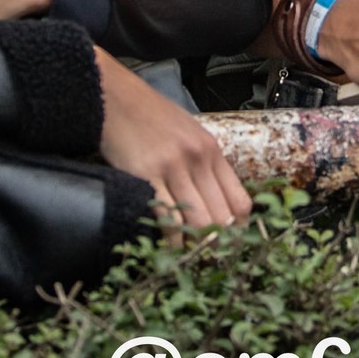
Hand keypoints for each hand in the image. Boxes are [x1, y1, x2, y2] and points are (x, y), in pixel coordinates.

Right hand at [95, 49, 248, 239]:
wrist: (118, 98)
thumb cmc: (152, 117)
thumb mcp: (189, 134)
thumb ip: (204, 165)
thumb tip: (216, 205)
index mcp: (212, 151)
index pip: (240, 203)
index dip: (237, 231)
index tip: (228, 245)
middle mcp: (198, 159)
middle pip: (221, 218)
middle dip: (216, 245)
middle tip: (206, 259)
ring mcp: (173, 167)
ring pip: (197, 222)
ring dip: (194, 247)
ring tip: (188, 257)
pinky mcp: (147, 174)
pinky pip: (167, 218)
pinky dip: (170, 239)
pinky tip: (167, 247)